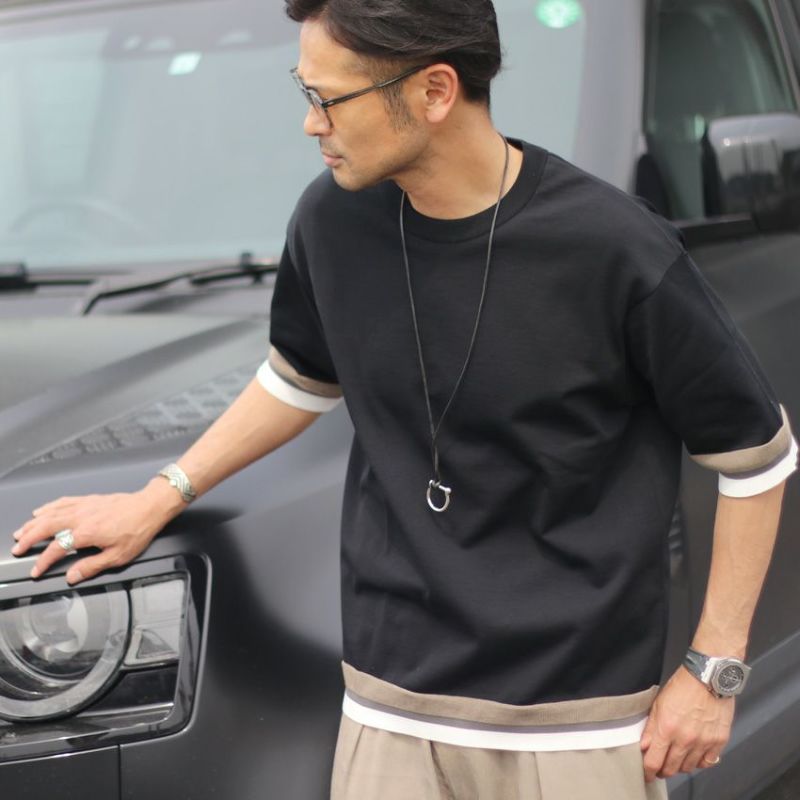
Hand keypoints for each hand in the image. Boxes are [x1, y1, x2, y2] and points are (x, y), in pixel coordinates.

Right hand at [10, 480, 183, 584]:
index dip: (43, 561)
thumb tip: (73, 576)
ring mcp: (84, 506)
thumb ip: (92, 566)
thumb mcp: (118, 556)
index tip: (36, 570)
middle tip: (17, 548)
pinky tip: (42, 511)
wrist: (150, 507)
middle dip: (28, 539)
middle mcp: (81, 517)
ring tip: (21, 532)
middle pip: (46, 527)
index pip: (56, 549)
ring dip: (33, 523)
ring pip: (51, 513)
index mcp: (86, 533)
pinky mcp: (89, 500)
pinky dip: (49, 506)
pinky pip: (63, 502)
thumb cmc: (138, 529)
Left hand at [640, 665, 733, 781]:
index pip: (653, 761)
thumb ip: (651, 728)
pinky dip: (699, 762)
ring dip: (679, 766)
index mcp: (667, 728)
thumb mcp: (659, 704)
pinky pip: (707, 762)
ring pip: (688, 767)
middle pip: (671, 768)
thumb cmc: (683, 686)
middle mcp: (685, 739)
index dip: (647, 771)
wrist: (708, 676)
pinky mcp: (719, 741)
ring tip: (676, 757)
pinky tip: (694, 755)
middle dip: (662, 770)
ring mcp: (704, 742)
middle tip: (660, 767)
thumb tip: (644, 746)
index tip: (646, 773)